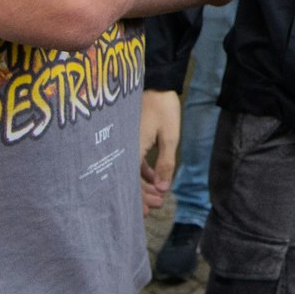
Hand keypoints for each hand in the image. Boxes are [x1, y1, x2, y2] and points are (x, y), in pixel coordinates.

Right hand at [138, 89, 181, 214]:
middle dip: (142, 195)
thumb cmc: (163, 107)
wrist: (157, 82)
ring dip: (144, 184)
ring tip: (159, 194)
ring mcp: (127, 144)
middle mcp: (124, 148)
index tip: (146, 212)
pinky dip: (143, 172)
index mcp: (131, 149)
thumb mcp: (169, 137)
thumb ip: (166, 163)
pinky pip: (134, 161)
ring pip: (131, 171)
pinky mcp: (131, 139)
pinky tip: (155, 179)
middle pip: (128, 179)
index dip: (137, 199)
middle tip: (157, 205)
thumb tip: (163, 188)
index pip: (129, 182)